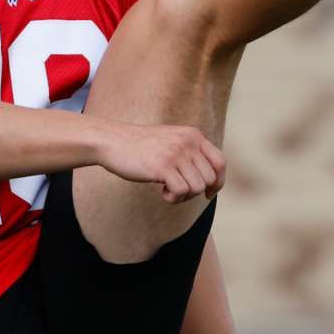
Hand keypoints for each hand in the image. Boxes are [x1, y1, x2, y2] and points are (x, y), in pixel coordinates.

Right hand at [97, 123, 225, 203]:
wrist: (112, 141)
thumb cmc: (140, 146)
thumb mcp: (172, 140)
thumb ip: (190, 153)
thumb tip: (210, 181)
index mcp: (193, 135)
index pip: (220, 162)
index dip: (218, 182)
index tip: (208, 194)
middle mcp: (188, 142)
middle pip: (209, 179)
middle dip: (195, 191)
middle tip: (176, 189)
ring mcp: (176, 153)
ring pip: (197, 188)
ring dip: (183, 196)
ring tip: (167, 189)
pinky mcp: (163, 166)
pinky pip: (181, 192)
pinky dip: (173, 198)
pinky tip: (161, 191)